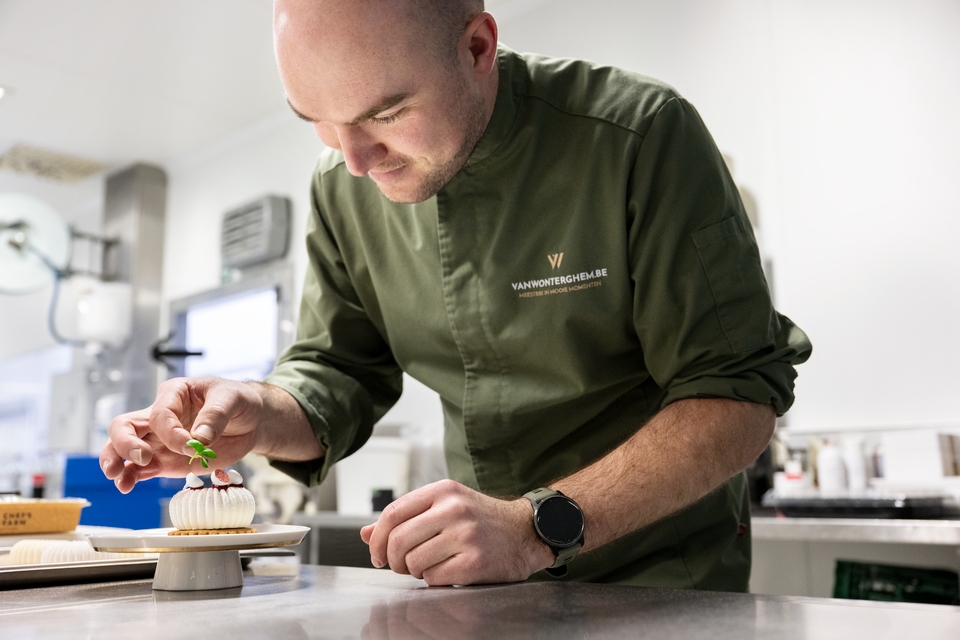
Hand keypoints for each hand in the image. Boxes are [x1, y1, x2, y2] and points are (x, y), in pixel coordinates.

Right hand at [99, 377, 262, 492]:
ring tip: (122, 481)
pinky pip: (140, 469)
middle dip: (125, 444)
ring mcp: (159, 440)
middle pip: (124, 427)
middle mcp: (159, 417)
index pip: (159, 415)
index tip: (193, 446)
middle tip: (142, 458)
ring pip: (124, 449)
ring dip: (118, 464)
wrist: (251, 420)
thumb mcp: (232, 399)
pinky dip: (131, 477)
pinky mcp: (165, 461)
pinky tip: (127, 486)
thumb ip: (215, 415)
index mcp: (173, 394)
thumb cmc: (238, 401)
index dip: (172, 433)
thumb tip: (200, 438)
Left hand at [359, 479, 554, 585]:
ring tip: (429, 566)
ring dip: (414, 571)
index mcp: (443, 490)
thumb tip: (364, 534)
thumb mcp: (445, 506)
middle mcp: (454, 509)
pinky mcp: (475, 561)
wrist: (525, 533)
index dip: (377, 537)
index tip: (376, 552)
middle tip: (400, 566)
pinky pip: (433, 578)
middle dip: (392, 560)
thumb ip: (406, 518)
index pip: (393, 512)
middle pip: (398, 540)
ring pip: (413, 561)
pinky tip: (446, 572)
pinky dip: (433, 580)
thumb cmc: (481, 520)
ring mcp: (465, 535)